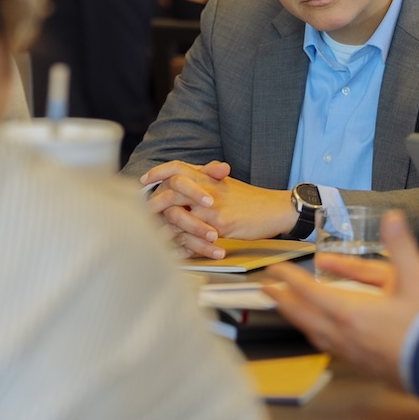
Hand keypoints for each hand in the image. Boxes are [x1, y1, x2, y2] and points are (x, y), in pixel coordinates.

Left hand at [141, 160, 296, 257]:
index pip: (178, 168)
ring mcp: (212, 208)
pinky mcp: (220, 226)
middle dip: (154, 204)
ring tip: (154, 236)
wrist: (275, 209)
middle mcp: (208, 190)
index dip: (159, 171)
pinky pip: (194, 237)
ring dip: (164, 228)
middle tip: (143, 213)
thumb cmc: (251, 199)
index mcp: (208, 178)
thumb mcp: (227, 185)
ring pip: (178, 216)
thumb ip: (206, 181)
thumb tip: (185, 180)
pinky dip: (182, 245)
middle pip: (171, 191)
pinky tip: (174, 251)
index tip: (145, 179)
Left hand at [262, 188, 418, 386]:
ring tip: (291, 310)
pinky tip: (326, 334)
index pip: (309, 293)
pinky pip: (330, 347)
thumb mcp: (417, 279)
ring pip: (315, 334)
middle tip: (268, 289)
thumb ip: (402, 246)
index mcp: (352, 313)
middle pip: (304, 316)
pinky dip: (320, 335)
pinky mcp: (364, 365)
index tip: (274, 270)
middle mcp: (346, 336)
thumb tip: (393, 218)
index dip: (290, 279)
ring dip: (299, 319)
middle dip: (283, 300)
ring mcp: (353, 354)